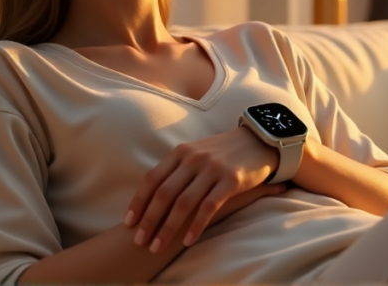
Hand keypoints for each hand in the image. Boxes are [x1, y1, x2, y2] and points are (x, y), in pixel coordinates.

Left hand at [123, 126, 278, 251]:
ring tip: (158, 246)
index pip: (152, 178)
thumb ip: (176, 169)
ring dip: (168, 227)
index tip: (129, 222)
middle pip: (164, 193)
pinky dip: (196, 225)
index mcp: (180, 152)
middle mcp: (193, 159)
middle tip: (140, 240)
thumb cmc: (222, 153)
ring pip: (183, 202)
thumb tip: (153, 194)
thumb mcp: (196, 153)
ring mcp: (212, 169)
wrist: (258, 141)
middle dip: (149, 219)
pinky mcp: (230, 180)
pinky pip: (209, 206)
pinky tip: (188, 240)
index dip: (139, 201)